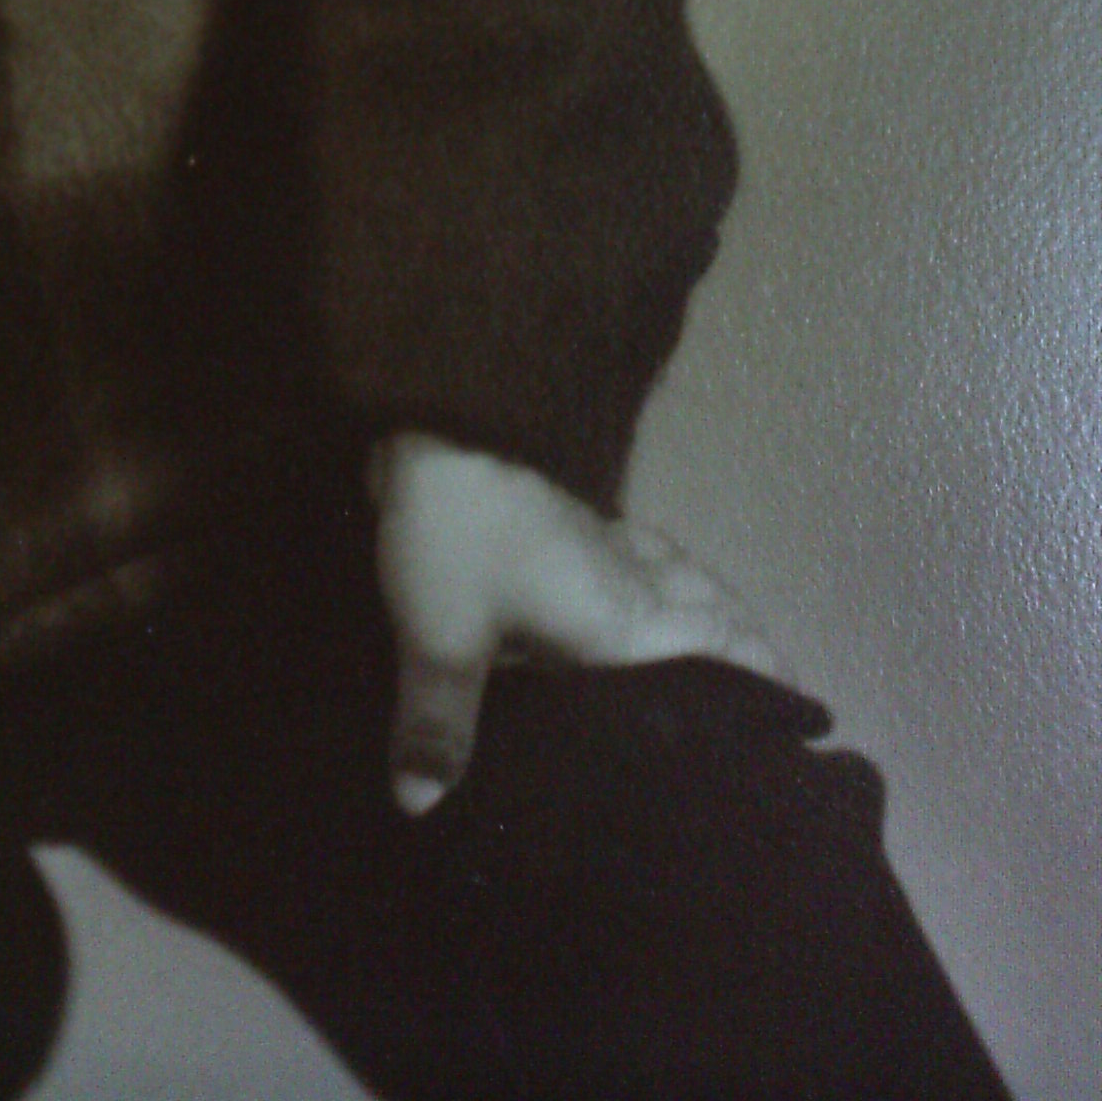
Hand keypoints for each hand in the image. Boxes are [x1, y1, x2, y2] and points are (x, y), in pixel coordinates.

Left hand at [368, 430, 782, 816]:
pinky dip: (667, 579)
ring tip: (731, 657)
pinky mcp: (573, 518)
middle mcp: (634, 581)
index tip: (805, 722)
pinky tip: (645, 595)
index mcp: (625, 620)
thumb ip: (437, 725)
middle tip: (772, 707)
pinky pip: (647, 557)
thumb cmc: (456, 537)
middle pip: (716, 615)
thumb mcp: (440, 639)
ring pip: (685, 581)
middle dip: (751, 654)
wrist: (434, 422)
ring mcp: (606, 542)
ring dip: (714, 612)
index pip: (723, 653)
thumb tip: (422, 805)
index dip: (767, 682)